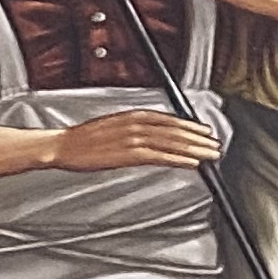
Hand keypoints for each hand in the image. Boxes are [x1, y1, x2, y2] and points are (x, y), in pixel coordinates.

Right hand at [45, 111, 221, 170]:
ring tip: (211, 154)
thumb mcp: (111, 129)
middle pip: (174, 129)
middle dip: (197, 137)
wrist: (62, 146)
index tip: (204, 132)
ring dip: (194, 148)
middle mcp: (135, 123)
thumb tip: (147, 139)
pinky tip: (192, 163)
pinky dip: (179, 158)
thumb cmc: (83, 142)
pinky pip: (161, 156)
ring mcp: (133, 138)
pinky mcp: (129, 154)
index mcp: (131, 115)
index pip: (167, 119)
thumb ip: (131, 131)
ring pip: (172, 142)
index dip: (188, 126)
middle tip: (215, 144)